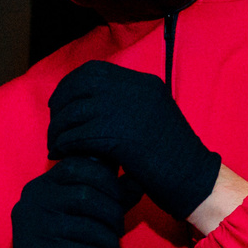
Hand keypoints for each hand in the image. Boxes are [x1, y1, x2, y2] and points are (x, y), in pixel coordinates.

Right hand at [10, 156, 132, 247]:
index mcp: (41, 186)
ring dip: (109, 240)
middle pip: (84, 195)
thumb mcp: (85, 216)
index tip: (118, 198)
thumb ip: (109, 196)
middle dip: (112, 213)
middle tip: (119, 230)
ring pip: (85, 225)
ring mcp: (32, 228)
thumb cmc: (63, 247)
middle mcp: (33, 202)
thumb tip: (138, 181)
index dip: (105, 179)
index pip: (75, 166)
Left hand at [47, 59, 222, 221]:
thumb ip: (126, 104)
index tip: (59, 102)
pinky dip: (64, 144)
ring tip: (55, 144)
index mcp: (142, 82)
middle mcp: (134, 90)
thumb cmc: (172, 154)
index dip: (70, 85)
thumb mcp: (152, 115)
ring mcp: (127, 111)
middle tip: (54, 125)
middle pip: (79, 86)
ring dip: (58, 129)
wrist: (194, 177)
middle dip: (60, 104)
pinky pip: (78, 134)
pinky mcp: (119, 136)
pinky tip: (61, 153)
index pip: (94, 71)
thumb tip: (88, 104)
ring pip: (75, 112)